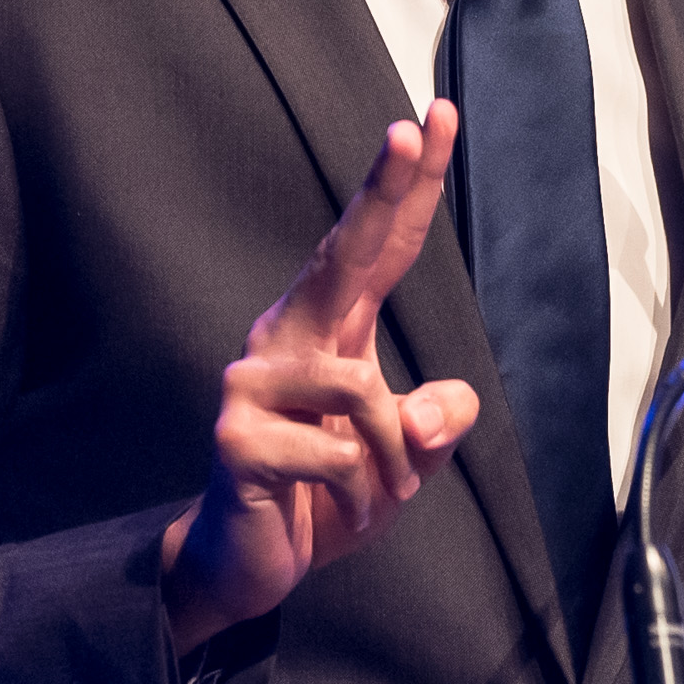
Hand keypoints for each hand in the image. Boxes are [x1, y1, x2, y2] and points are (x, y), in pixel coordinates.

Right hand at [163, 104, 479, 649]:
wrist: (246, 565)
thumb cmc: (327, 498)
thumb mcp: (406, 462)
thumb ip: (436, 424)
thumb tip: (446, 406)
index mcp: (327, 331)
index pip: (373, 247)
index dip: (403, 187)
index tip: (432, 118)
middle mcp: (284, 340)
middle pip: (342, 254)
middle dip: (382, 191)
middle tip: (411, 127)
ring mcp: (252, 384)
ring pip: (362, 391)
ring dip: (395, 458)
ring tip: (383, 495)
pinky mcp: (237, 438)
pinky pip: (337, 454)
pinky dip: (361, 490)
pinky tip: (337, 509)